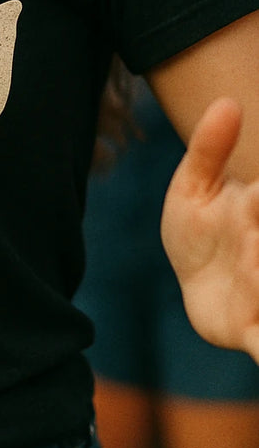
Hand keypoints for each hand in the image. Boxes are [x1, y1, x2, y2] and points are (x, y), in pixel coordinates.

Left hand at [161, 98, 258, 360]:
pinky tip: (258, 347)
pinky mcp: (252, 334)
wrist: (196, 278)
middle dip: (257, 252)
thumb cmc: (203, 225)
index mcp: (257, 210)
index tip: (251, 199)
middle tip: (249, 246)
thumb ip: (209, 144)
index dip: (257, 200)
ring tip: (254, 281)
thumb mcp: (194, 183)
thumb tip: (227, 101)